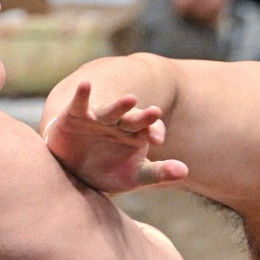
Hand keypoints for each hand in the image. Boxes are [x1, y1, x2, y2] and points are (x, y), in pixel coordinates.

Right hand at [43, 81, 188, 192]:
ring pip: (111, 111)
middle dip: (143, 117)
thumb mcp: (134, 176)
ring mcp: (99, 118)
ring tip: (131, 100)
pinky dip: (82, 94)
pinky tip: (85, 84)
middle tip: (155, 112)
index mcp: (137, 134)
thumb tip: (185, 171)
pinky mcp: (76, 116)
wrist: (74, 172)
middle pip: (134, 119)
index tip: (158, 140)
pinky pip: (80, 104)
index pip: (152, 128)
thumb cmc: (107, 171)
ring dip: (120, 106)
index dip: (155, 131)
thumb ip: (158, 173)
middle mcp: (120, 123)